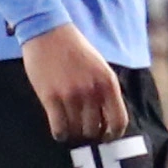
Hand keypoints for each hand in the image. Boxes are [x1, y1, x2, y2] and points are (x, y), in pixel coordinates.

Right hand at [19, 22, 124, 143]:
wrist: (48, 31)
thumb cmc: (75, 49)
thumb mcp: (100, 67)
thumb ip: (105, 91)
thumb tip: (107, 120)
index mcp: (108, 83)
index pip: (119, 121)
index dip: (113, 134)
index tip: (106, 136)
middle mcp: (92, 91)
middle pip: (95, 130)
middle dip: (90, 133)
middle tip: (84, 130)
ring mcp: (71, 95)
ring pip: (76, 131)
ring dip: (74, 133)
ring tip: (71, 127)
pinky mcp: (50, 98)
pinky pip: (59, 128)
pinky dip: (60, 133)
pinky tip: (59, 129)